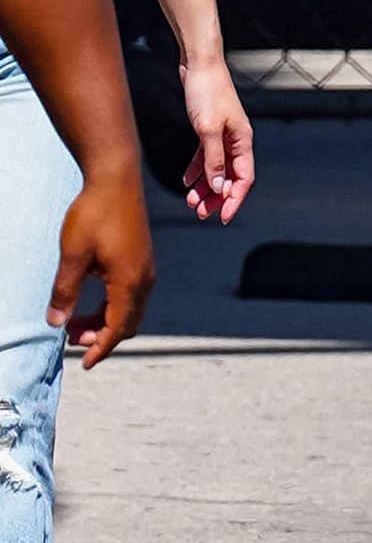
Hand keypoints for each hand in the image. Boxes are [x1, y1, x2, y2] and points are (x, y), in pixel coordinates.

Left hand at [47, 166, 154, 368]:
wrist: (116, 178)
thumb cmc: (94, 214)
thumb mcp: (72, 256)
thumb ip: (65, 292)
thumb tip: (55, 323)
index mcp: (129, 282)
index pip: (117, 329)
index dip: (99, 349)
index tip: (83, 364)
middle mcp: (144, 279)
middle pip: (128, 323)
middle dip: (101, 337)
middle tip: (70, 338)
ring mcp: (146, 268)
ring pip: (131, 310)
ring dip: (106, 321)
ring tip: (76, 320)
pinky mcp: (142, 259)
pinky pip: (132, 294)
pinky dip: (113, 305)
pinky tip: (92, 296)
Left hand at [180, 58, 256, 222]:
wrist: (199, 63)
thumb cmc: (206, 92)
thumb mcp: (207, 130)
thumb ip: (213, 160)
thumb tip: (219, 186)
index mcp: (243, 140)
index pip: (244, 178)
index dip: (234, 200)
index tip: (222, 217)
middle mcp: (236, 140)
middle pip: (230, 177)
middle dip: (217, 197)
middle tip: (200, 213)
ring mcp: (223, 134)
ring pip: (217, 168)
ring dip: (205, 186)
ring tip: (190, 201)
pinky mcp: (209, 128)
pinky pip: (206, 156)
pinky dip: (198, 169)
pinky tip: (187, 180)